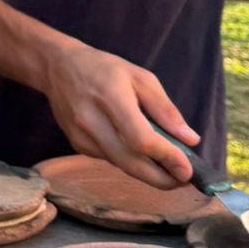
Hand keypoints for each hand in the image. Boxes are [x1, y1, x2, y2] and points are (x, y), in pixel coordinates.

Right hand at [41, 41, 198, 187]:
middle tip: (183, 180)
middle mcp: (92, 121)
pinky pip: (110, 160)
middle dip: (161, 178)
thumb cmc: (104, 69)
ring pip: (121, 165)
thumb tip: (190, 140)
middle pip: (130, 162)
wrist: (58, 68)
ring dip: (148, 173)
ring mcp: (81, 136)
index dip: (166, 158)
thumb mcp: (140, 78)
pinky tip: (139, 153)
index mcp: (111, 98)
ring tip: (169, 169)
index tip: (187, 170)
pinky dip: (129, 161)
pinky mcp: (77, 145)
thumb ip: (165, 109)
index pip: (141, 139)